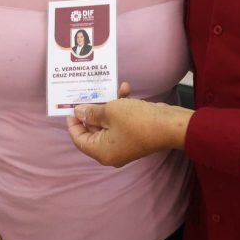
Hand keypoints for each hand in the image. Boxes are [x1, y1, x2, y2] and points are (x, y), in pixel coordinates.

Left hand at [66, 98, 192, 167]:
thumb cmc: (137, 121)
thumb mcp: (110, 112)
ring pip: (108, 122)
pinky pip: (121, 120)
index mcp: (101, 151)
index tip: (71, 108)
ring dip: (109, 103)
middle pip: (93, 130)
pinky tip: (126, 89)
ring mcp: (123, 143)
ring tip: (109, 88)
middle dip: (92, 110)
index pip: (79, 140)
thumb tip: (78, 112)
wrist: (169, 124)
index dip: (73, 124)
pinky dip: (122, 106)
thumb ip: (91, 112)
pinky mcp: (134, 133)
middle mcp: (111, 150)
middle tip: (87, 93)